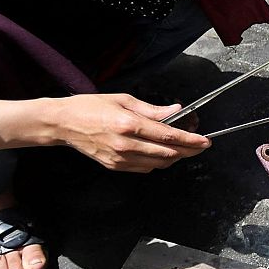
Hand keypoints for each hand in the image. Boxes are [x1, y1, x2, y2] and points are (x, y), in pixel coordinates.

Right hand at [47, 93, 210, 171]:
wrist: (64, 124)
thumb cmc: (92, 107)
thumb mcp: (124, 100)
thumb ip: (152, 109)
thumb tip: (175, 110)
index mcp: (129, 124)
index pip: (168, 136)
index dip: (191, 140)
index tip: (205, 140)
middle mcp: (126, 145)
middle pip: (168, 154)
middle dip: (189, 150)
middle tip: (200, 144)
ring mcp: (120, 159)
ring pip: (158, 164)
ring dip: (175, 157)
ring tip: (183, 147)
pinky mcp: (114, 166)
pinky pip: (144, 168)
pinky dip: (158, 162)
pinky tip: (161, 152)